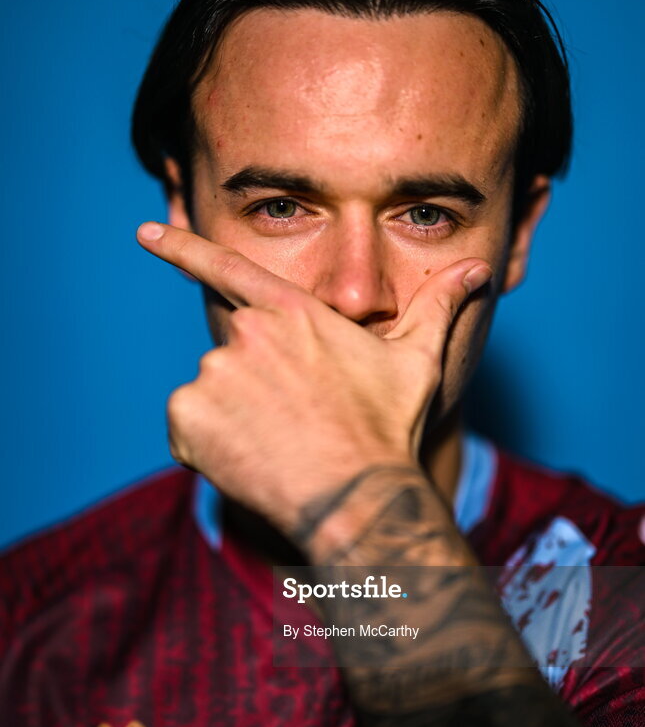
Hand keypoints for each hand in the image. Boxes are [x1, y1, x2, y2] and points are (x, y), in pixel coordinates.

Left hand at [137, 221, 490, 534]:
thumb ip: (439, 306)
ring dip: (235, 416)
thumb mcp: (416, 361)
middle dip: (257, 385)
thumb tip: (478, 267)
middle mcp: (247, 332)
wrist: (355, 496)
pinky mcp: (187, 417)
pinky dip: (210, 445)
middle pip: (236, 355)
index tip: (145, 231)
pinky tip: (250, 460)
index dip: (183, 247)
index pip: (228, 268)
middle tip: (295, 421)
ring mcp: (213, 373)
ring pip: (212, 393)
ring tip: (278, 443)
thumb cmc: (386, 428)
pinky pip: (190, 428)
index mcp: (293, 313)